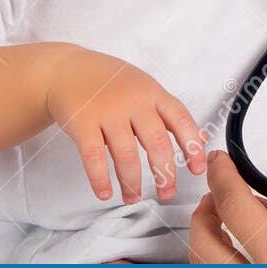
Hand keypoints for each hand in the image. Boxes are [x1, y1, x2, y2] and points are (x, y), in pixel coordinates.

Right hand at [44, 49, 206, 204]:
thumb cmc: (109, 82)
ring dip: (131, 182)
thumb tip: (199, 138)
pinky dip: (100, 178)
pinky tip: (105, 192)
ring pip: (126, 154)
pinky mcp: (83, 123)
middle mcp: (134, 101)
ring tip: (133, 197)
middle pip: (157, 142)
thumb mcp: (143, 87)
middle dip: (164, 173)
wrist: (67, 70)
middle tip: (167, 192)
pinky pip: (94, 157)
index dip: (192, 146)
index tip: (197, 169)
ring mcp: (108, 111)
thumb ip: (167, 112)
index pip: (181, 119)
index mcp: (152, 92)